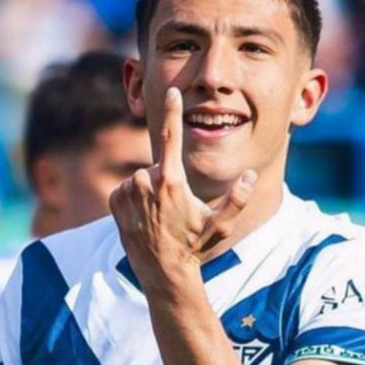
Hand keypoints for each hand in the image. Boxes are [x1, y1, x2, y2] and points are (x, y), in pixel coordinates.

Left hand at [110, 87, 256, 286]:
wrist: (163, 273)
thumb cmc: (195, 248)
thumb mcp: (221, 225)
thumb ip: (238, 199)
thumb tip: (250, 175)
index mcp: (172, 182)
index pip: (172, 137)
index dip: (173, 112)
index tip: (172, 92)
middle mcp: (146, 182)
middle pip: (158, 165)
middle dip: (166, 178)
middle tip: (174, 207)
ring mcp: (128, 192)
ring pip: (141, 177)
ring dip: (149, 190)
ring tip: (159, 215)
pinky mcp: (114, 201)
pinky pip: (126, 188)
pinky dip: (133, 198)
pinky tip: (144, 217)